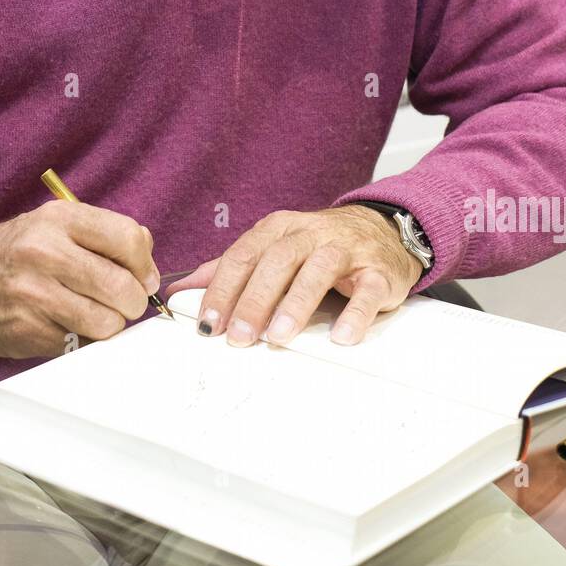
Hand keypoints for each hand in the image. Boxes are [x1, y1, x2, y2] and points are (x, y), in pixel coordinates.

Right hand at [0, 199, 160, 357]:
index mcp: (60, 220)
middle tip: (125, 303)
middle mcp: (46, 254)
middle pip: (122, 287)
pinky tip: (66, 324)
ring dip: (110, 325)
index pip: (129, 239)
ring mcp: (34, 295)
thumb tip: (148, 268)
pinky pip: (79, 344)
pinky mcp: (27, 331)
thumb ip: (106, 236)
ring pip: (106, 323)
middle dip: (133, 302)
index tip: (143, 277)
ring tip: (96, 315)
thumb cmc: (20, 251)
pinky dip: (82, 340)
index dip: (145, 265)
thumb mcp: (58, 224)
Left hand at [165, 205, 423, 346]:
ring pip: (319, 270)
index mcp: (279, 228)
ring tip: (279, 337)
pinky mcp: (378, 271)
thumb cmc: (319, 246)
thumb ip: (232, 267)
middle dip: (254, 300)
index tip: (208, 323)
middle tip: (239, 337)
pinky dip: (355, 313)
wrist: (383, 230)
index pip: (243, 255)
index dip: (223, 290)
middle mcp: (311, 233)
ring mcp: (346, 250)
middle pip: (277, 261)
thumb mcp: (274, 248)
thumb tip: (182, 288)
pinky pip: (367, 290)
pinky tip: (341, 336)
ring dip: (297, 303)